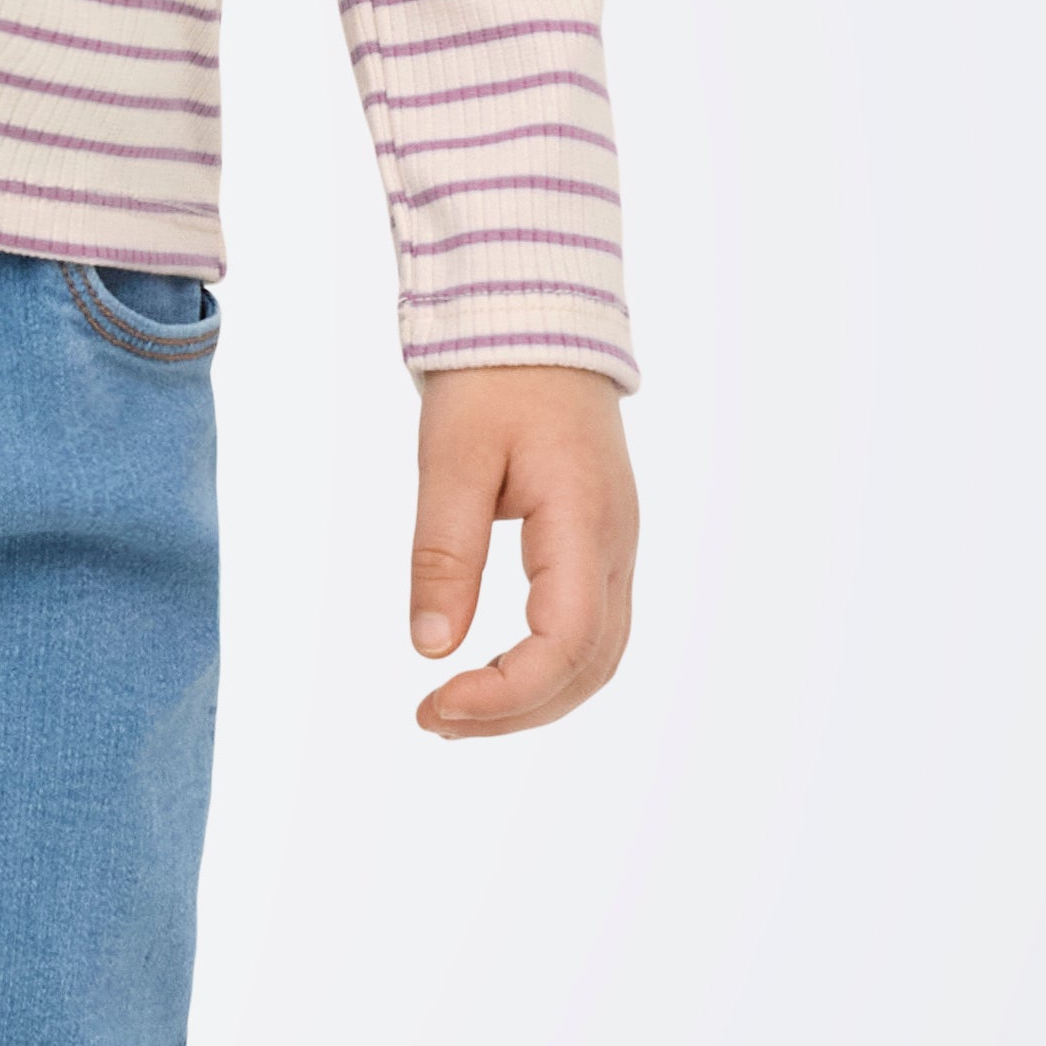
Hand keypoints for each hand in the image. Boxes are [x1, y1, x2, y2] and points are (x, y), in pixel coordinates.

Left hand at [406, 367, 637, 737]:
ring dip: (531, 699)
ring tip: (454, 709)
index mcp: (585, 522)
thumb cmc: (494, 382)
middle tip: (432, 719)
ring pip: (596, 658)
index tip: (436, 704)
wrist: (538, 326)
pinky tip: (490, 675)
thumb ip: (444, 553)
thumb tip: (430, 647)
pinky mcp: (599, 548)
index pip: (567, 642)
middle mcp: (615, 547)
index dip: (507, 692)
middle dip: (515, 710)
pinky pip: (589, 632)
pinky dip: (544, 670)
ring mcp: (614, 550)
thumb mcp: (451, 459)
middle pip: (589, 667)